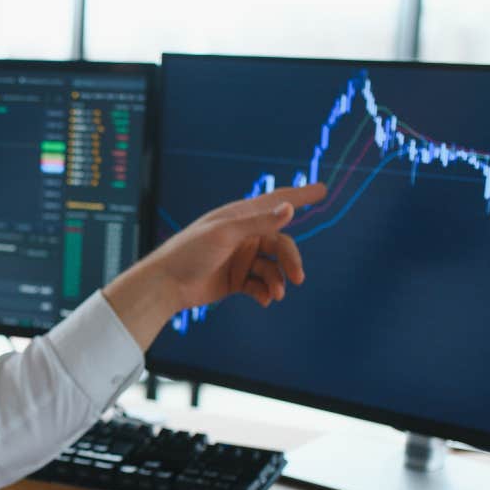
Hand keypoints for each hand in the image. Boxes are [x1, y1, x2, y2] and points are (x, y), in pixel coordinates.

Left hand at [103, 184, 326, 348]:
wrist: (166, 286)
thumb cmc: (189, 253)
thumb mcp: (225, 235)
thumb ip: (258, 222)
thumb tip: (290, 208)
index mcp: (239, 216)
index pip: (276, 201)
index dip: (300, 195)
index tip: (323, 189)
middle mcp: (243, 235)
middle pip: (280, 243)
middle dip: (290, 260)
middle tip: (297, 277)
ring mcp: (240, 257)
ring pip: (272, 267)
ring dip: (277, 280)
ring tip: (275, 294)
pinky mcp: (236, 279)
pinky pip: (261, 284)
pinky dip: (266, 291)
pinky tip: (265, 299)